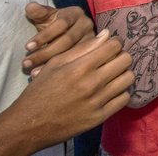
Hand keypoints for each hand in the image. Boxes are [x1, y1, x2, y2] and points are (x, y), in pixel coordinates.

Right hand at [12, 30, 132, 147]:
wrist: (29, 124)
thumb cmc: (41, 90)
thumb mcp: (55, 63)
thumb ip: (83, 47)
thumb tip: (108, 33)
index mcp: (80, 67)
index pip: (114, 45)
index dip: (114, 42)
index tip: (109, 46)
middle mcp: (92, 83)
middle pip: (126, 60)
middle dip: (120, 56)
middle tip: (112, 60)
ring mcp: (97, 101)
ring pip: (128, 78)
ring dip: (122, 73)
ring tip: (112, 75)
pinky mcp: (100, 117)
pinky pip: (124, 98)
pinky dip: (120, 92)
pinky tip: (110, 91)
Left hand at [24, 4, 94, 74]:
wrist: (66, 32)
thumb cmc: (53, 23)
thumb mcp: (45, 16)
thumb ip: (37, 12)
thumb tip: (30, 6)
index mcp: (75, 13)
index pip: (61, 24)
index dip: (44, 35)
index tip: (27, 47)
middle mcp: (87, 24)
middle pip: (67, 40)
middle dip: (45, 52)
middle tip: (26, 63)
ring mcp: (93, 39)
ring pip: (72, 53)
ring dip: (51, 63)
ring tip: (33, 72)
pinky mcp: (92, 53)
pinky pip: (75, 62)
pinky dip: (60, 70)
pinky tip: (45, 76)